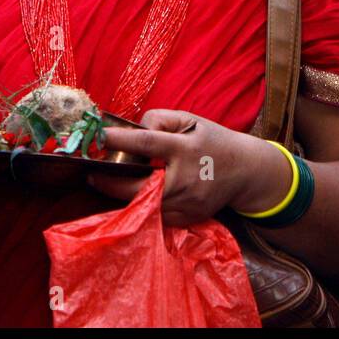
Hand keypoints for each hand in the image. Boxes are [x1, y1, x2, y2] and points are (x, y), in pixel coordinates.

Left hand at [89, 109, 289, 227]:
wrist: (246, 171)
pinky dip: (141, 206)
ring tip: (106, 184)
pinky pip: (155, 215)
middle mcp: (185, 178)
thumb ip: (159, 119)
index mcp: (185, 148)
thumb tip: (129, 131)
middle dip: (109, 182)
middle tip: (92, 175)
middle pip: (138, 186)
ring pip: (143, 205)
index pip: (147, 144)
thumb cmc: (213, 140)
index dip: (119, 141)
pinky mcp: (187, 219)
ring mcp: (187, 203)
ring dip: (122, 195)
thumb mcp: (190, 119)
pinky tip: (132, 196)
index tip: (99, 137)